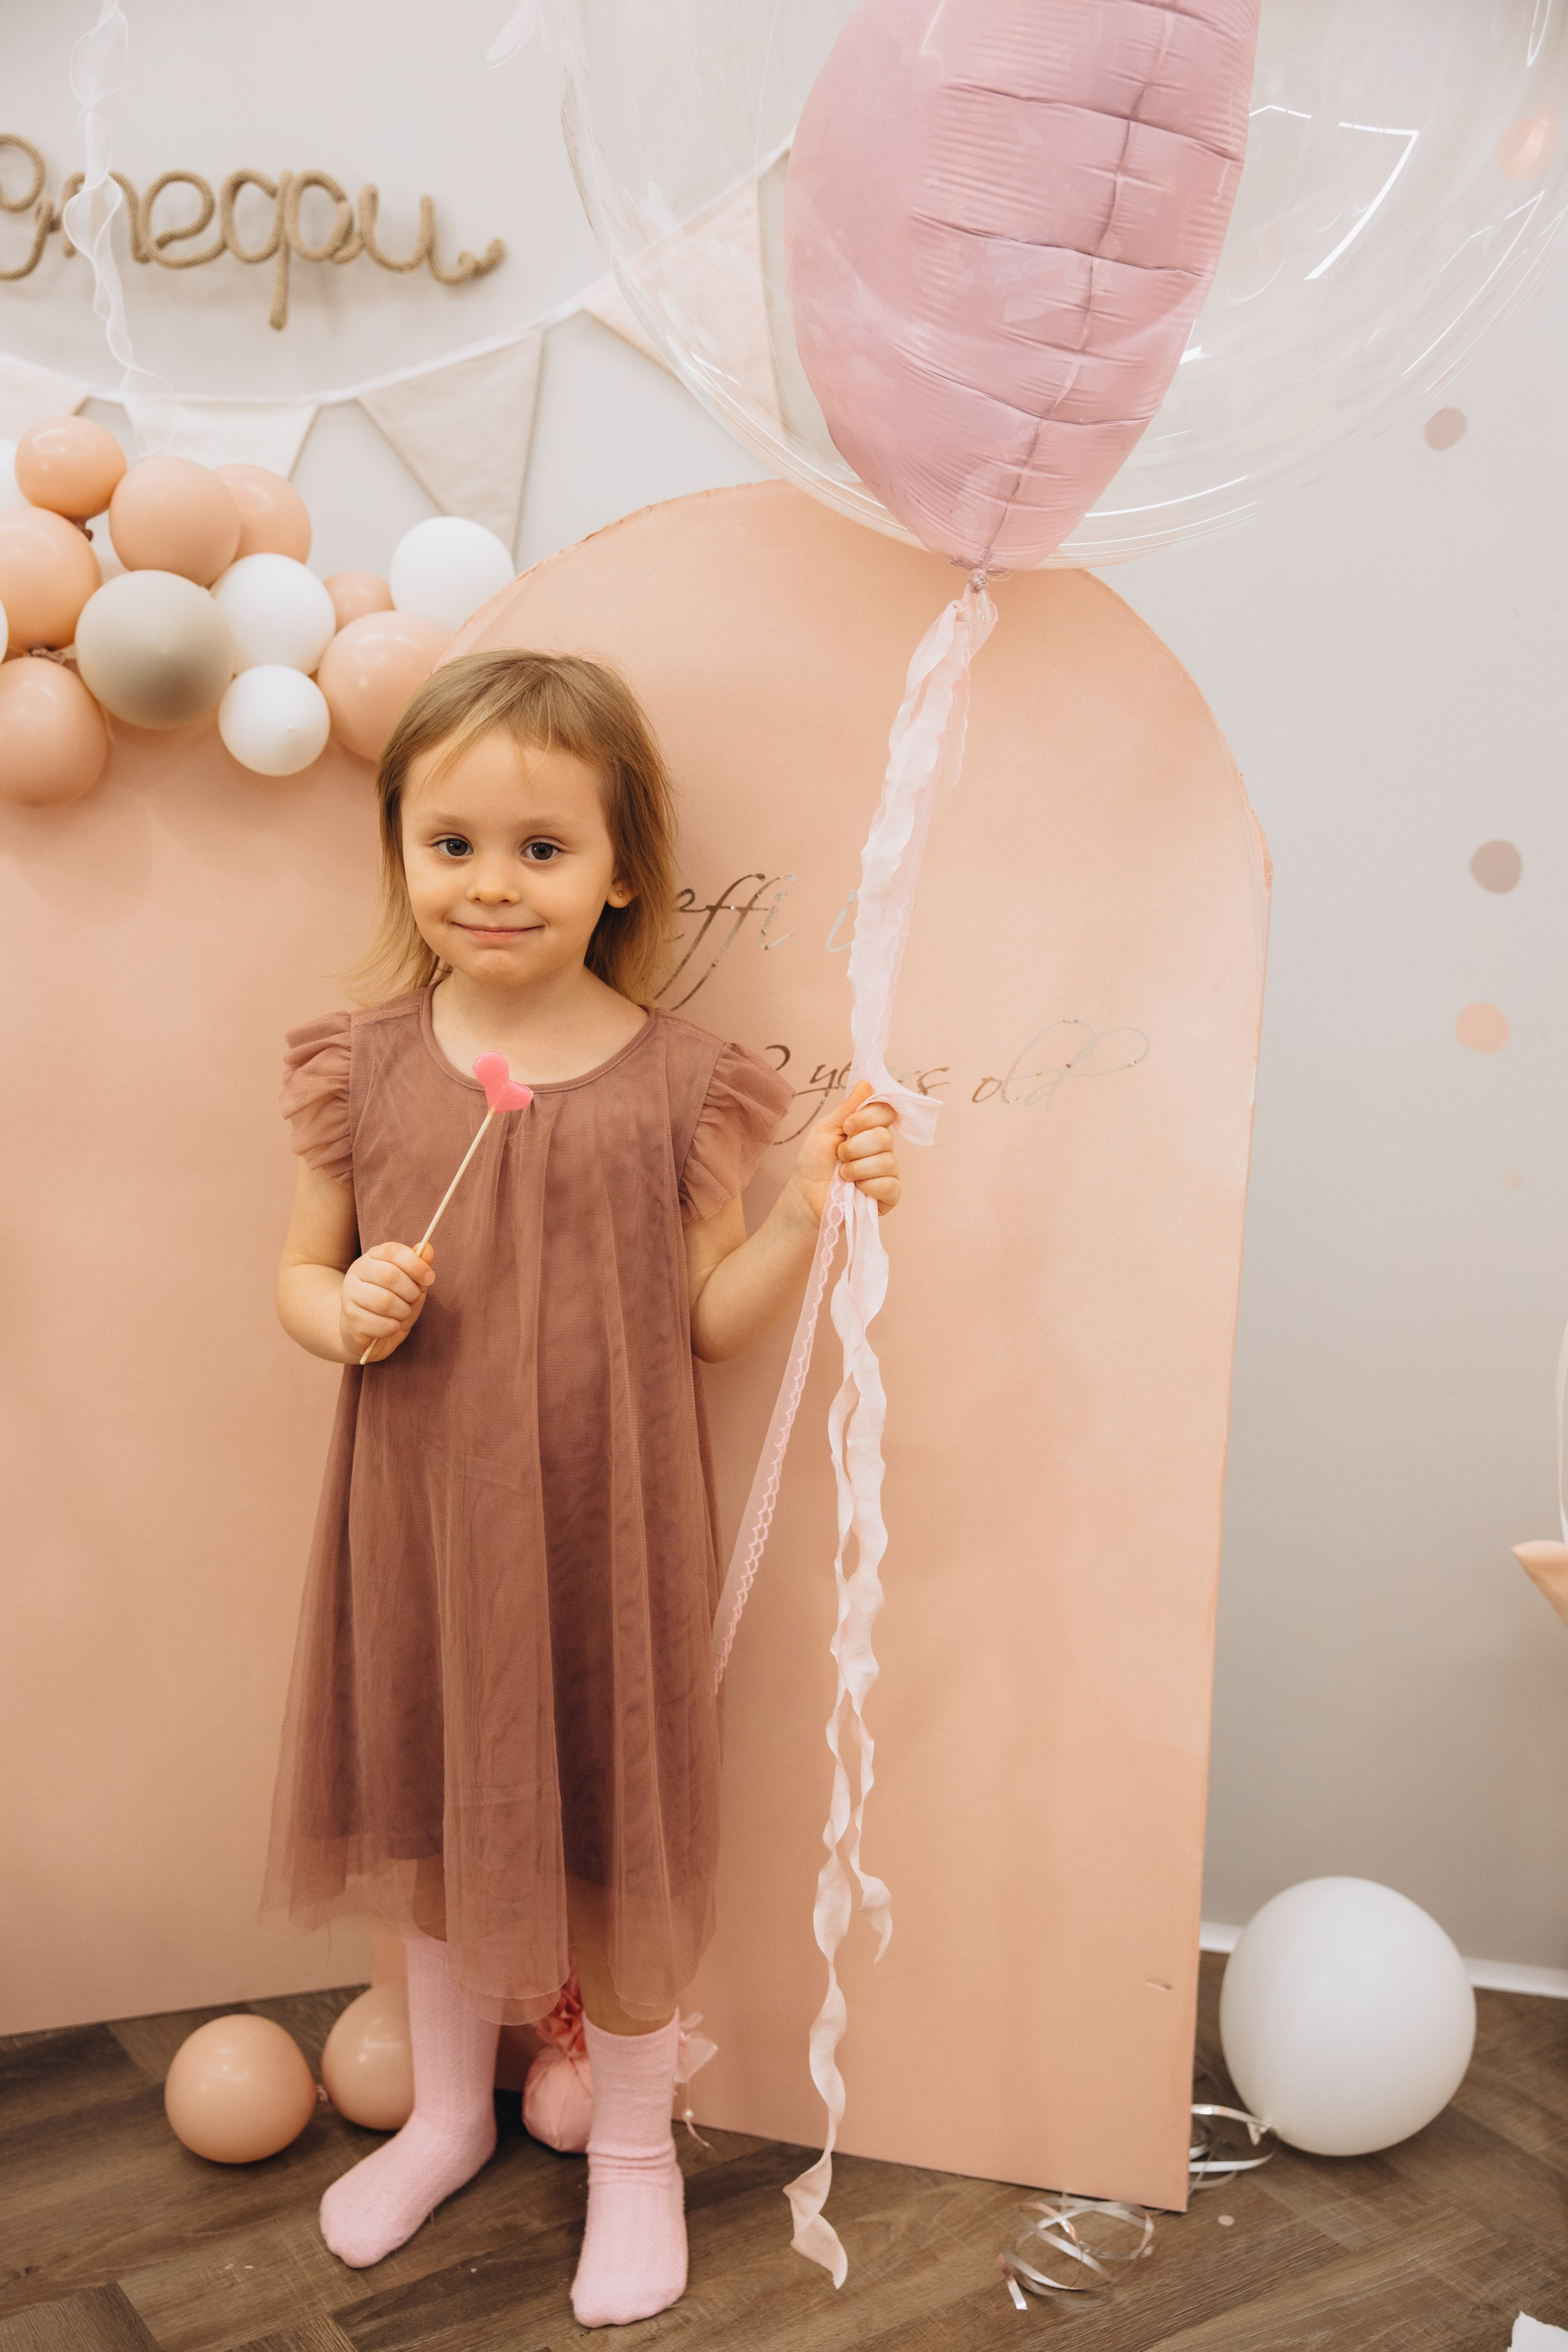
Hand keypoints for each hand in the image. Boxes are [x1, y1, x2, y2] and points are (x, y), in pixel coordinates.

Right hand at [340, 1241, 434, 1362]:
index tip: (429, 1279)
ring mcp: (349, 1294)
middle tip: (413, 1300)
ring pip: (384, 1301)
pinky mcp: (350, 1319)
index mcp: (372, 1257)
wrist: (368, 1333)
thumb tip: (428, 1249)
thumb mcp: (411, 1284)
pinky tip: (391, 1326)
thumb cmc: (393, 1305)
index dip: (416, 1264)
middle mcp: (356, 1271)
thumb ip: (419, 1267)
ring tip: (402, 1314)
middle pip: (390, 1275)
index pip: (393, 1251)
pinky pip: (380, 1324)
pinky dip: (393, 1327)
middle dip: (411, 1291)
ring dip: (403, 1311)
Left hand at [787, 1079, 901, 1225]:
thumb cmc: (814, 1162)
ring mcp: (889, 1172)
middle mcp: (884, 1148)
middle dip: (854, 1148)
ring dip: (857, 1168)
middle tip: (840, 1156)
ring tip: (843, 1175)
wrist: (805, 1195)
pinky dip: (868, 1186)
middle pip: (885, 1137)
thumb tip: (867, 1083)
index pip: (887, 1111)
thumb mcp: (826, 1129)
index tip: (847, 1127)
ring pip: (887, 1161)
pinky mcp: (890, 1195)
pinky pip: (890, 1185)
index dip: (867, 1118)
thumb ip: (847, 1108)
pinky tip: (856, 1189)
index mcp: (870, 1129)